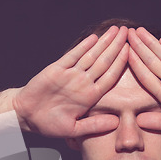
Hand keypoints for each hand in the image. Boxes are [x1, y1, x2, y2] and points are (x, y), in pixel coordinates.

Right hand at [13, 26, 127, 137]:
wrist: (27, 116)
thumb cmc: (50, 125)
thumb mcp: (73, 129)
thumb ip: (94, 126)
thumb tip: (116, 123)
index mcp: (90, 97)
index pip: (110, 77)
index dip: (121, 64)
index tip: (133, 52)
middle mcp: (82, 83)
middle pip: (104, 61)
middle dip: (117, 46)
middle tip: (129, 31)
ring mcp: (70, 74)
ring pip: (91, 55)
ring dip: (104, 42)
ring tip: (116, 30)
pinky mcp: (57, 69)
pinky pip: (72, 55)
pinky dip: (83, 46)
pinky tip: (94, 37)